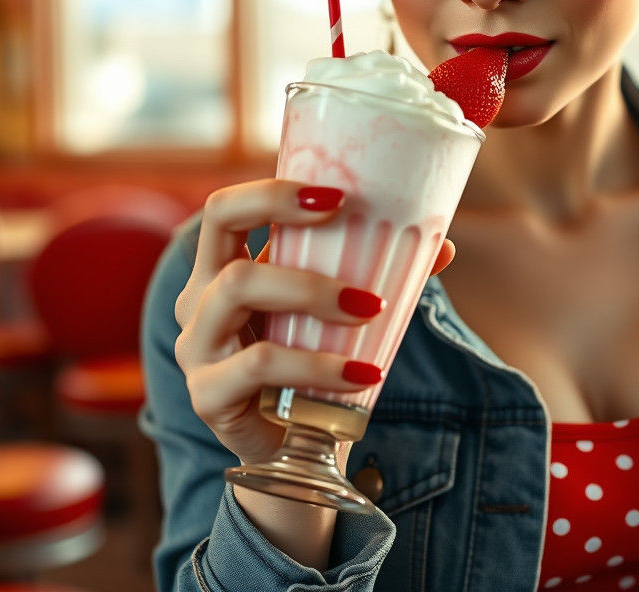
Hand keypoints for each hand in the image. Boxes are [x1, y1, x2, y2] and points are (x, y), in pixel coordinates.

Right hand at [173, 179, 454, 466]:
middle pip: (218, 226)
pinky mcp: (208, 395)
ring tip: (370, 306)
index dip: (272, 191)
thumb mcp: (333, 310)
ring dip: (312, 289)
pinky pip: (260, 365)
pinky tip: (363, 372)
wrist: (290, 447)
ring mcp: (196, 346)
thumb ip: (374, 275)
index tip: (336, 194)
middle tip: (344, 218)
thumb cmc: (308, 359)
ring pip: (239, 288)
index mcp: (221, 266)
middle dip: (282, 212)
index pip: (228, 208)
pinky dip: (318, 364)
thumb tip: (442, 247)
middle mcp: (198, 297)